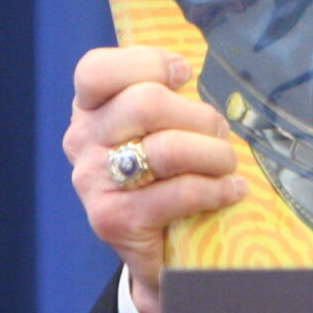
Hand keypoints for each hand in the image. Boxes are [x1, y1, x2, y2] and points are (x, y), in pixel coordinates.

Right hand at [64, 46, 247, 312]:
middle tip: (219, 135)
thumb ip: (169, 95)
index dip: (148, 63)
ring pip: (167, 148)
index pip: (97, 70)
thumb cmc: (169, 171)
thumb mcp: (164, 124)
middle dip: (200, 117)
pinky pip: (179, 192)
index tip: (184, 75)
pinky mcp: (113, 220)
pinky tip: (231, 191)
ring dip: (214, 155)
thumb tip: (188, 69)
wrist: (160, 249)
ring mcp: (93, 182)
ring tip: (227, 166)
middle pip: (146, 103)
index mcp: (90, 109)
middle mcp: (82, 141)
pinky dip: (216, 190)